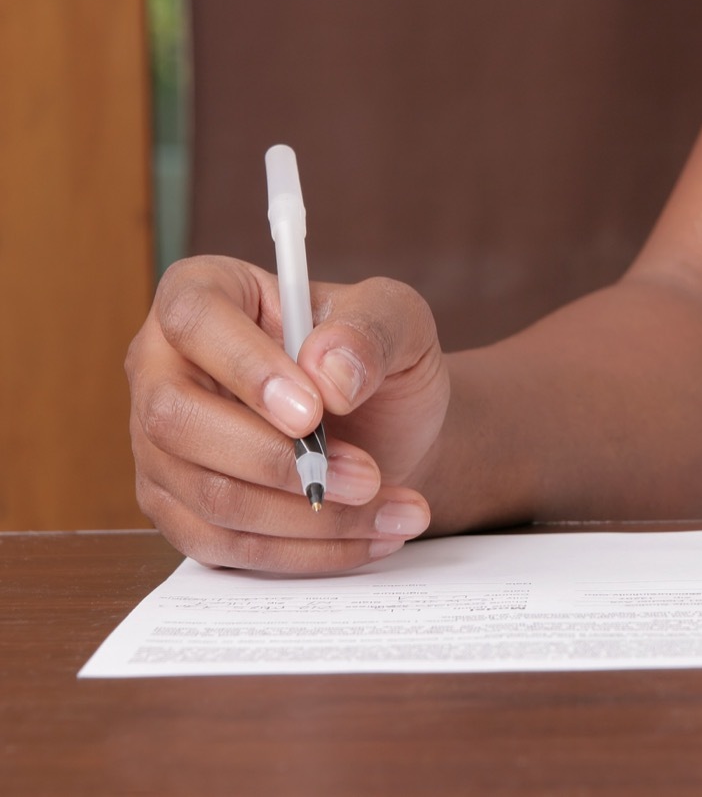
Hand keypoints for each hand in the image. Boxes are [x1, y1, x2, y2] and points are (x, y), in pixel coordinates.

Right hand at [127, 255, 449, 572]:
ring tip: (392, 510)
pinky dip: (305, 551)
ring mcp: (160, 444)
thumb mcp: (399, 321)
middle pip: (178, 421)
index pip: (193, 319)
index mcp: (206, 292)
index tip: (313, 411)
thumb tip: (329, 373)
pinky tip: (369, 537)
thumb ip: (372, 329)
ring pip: (208, 495)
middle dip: (279, 462)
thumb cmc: (379, 361)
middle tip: (368, 476)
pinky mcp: (180, 508)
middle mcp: (163, 366)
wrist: (390, 427)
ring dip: (310, 516)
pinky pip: (225, 546)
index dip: (246, 368)